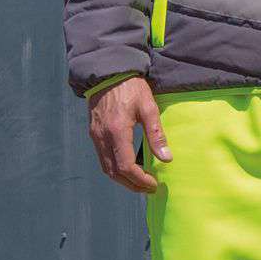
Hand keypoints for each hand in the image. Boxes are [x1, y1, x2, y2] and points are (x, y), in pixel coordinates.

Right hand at [88, 76, 172, 192]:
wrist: (109, 71)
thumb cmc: (131, 86)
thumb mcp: (148, 106)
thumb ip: (156, 134)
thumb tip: (166, 159)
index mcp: (117, 132)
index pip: (126, 167)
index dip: (140, 180)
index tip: (154, 184)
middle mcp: (102, 138)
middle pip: (114, 173)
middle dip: (132, 184)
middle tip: (148, 188)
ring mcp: (95, 136)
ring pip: (106, 168)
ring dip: (122, 178)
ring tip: (140, 180)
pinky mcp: (94, 133)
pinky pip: (103, 158)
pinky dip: (115, 167)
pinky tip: (128, 165)